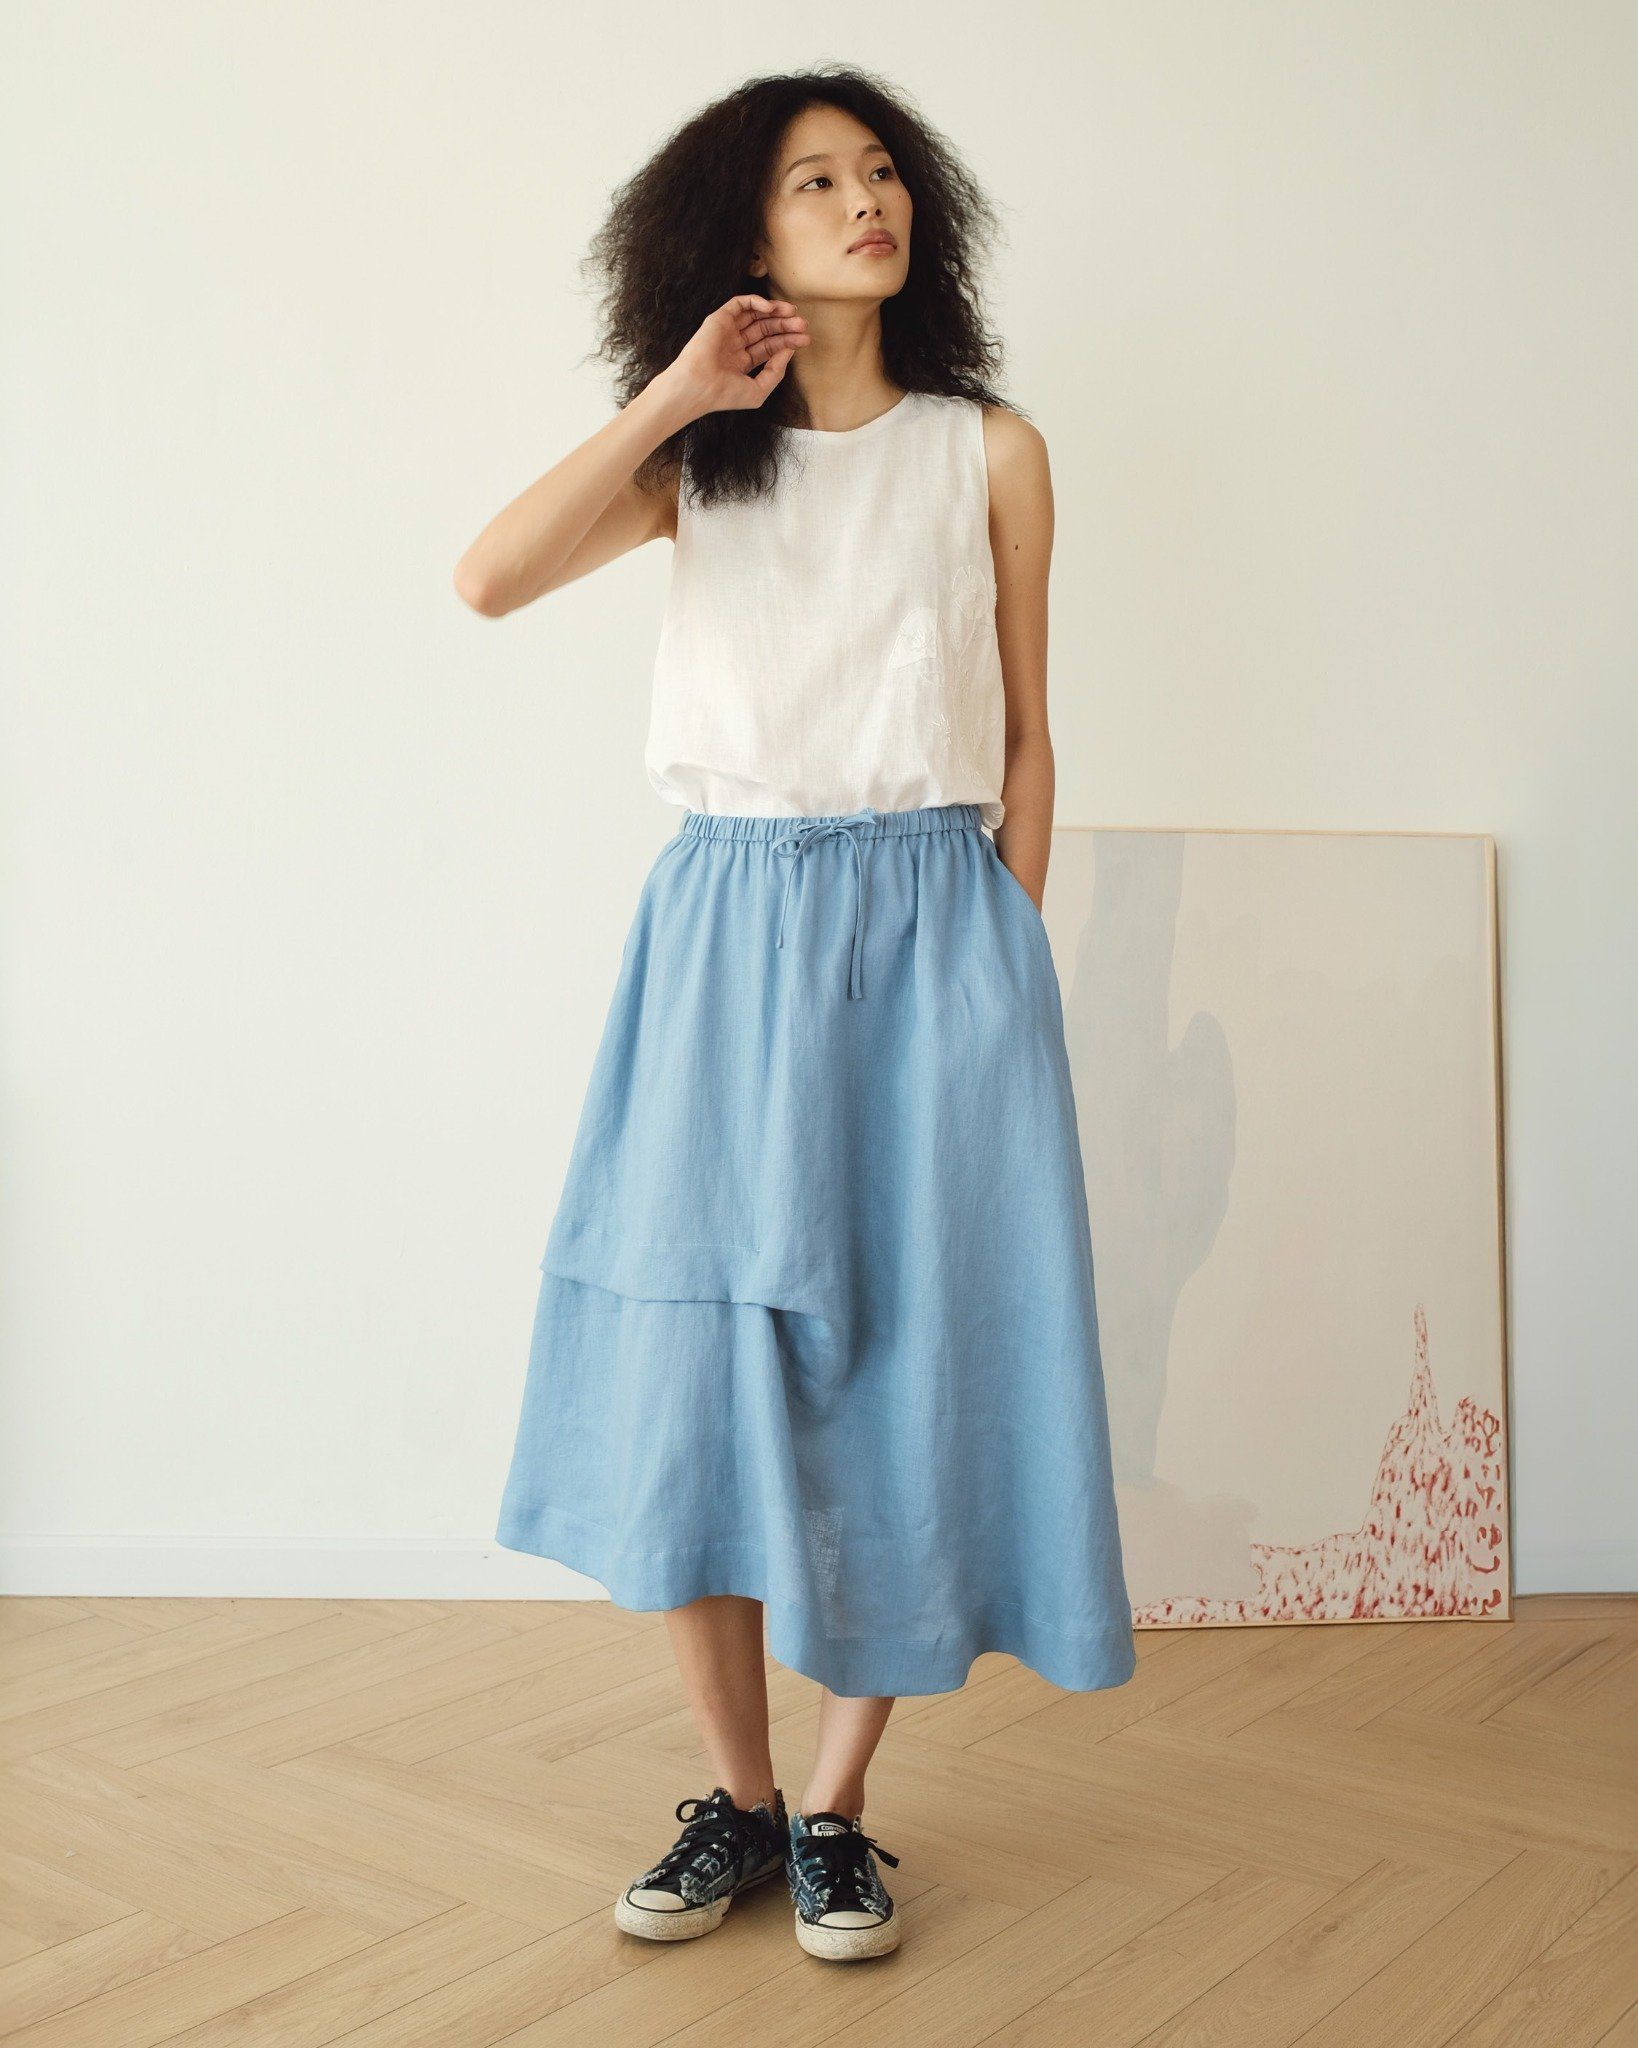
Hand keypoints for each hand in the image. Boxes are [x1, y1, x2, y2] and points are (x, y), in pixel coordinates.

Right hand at [653, 295, 809, 419]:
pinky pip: (740, 303)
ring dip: (775, 311)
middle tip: (803, 324)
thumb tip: (789, 350)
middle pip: (765, 329)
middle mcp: (734, 345)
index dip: (788, 342)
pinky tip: (771, 308)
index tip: (805, 339)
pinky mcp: (719, 319)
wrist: (699, 387)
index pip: (769, 347)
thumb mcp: (759, 390)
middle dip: (785, 325)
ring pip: (755, 314)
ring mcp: (727, 331)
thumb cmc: (725, 395)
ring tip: (793, 312)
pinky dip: (756, 301)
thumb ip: (776, 371)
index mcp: (741, 362)